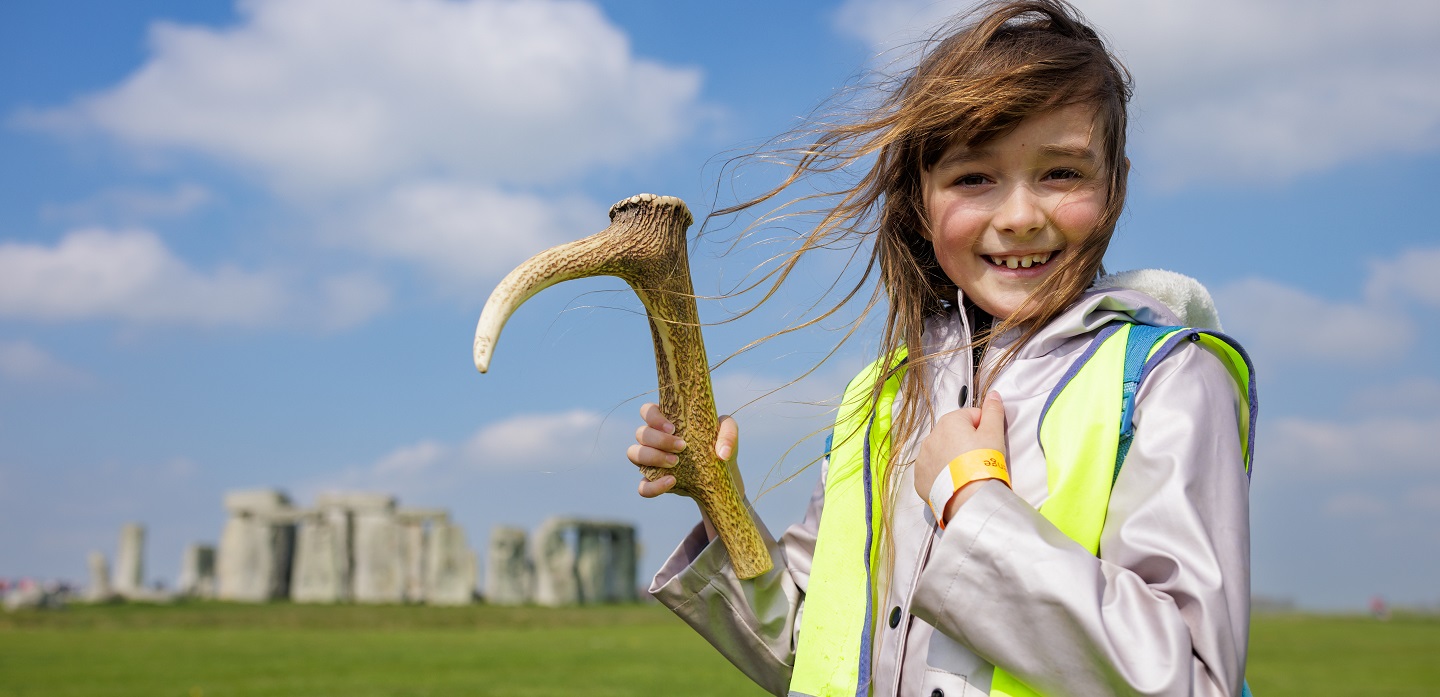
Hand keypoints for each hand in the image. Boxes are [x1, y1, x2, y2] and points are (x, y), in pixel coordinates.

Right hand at [625, 403, 742, 499]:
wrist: (721, 472)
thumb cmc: (719, 443)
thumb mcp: (728, 432)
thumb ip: (728, 433)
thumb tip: (722, 453)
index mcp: (666, 420)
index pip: (647, 410)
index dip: (654, 417)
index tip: (674, 428)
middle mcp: (653, 438)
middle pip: (641, 433)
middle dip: (659, 440)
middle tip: (682, 447)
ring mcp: (651, 460)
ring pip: (634, 454)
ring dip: (652, 457)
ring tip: (676, 463)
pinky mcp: (654, 481)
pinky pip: (642, 487)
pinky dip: (653, 486)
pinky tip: (672, 482)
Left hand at [913, 392, 1006, 523]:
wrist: (969, 498)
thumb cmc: (983, 463)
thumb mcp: (994, 433)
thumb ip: (993, 411)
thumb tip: (993, 394)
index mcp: (949, 421)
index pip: (972, 417)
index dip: (984, 429)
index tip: (989, 443)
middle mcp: (931, 436)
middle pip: (955, 434)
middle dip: (967, 443)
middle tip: (980, 460)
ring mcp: (923, 457)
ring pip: (943, 451)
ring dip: (954, 457)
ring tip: (968, 472)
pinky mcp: (920, 477)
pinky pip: (933, 470)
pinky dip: (942, 473)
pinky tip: (955, 481)